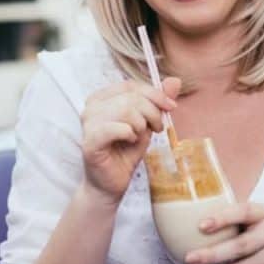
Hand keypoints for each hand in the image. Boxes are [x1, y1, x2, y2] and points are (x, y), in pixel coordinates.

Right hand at [79, 77, 180, 205]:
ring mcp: (88, 123)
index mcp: (102, 98)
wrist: (111, 183)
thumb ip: (157, 101)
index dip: (154, 94)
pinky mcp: (90, 142)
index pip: (131, 85)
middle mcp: (91, 107)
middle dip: (152, 112)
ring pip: (126, 110)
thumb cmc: (125, 152)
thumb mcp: (146, 123)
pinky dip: (131, 134)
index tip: (171, 106)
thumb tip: (175, 80)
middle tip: (156, 128)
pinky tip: (130, 141)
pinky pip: (118, 128)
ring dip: (141, 125)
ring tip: (140, 136)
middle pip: (131, 97)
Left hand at [185, 202, 263, 263]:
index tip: (201, 226)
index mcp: (262, 213)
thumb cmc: (260, 232)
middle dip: (212, 255)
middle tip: (190, 259)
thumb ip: (230, 217)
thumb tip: (189, 220)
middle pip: (239, 246)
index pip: (243, 212)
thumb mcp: (252, 218)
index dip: (222, 218)